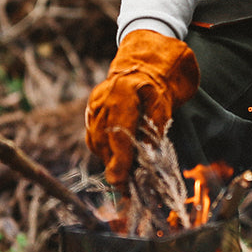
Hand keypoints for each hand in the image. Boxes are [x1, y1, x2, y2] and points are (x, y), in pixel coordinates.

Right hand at [85, 29, 198, 185]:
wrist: (140, 64)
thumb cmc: (155, 86)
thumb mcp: (162, 103)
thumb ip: (155, 128)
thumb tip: (148, 155)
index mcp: (121, 94)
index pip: (118, 133)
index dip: (118, 159)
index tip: (120, 181)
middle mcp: (102, 100)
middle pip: (103, 142)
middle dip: (113, 166)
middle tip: (124, 187)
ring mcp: (92, 106)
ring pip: (96, 142)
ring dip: (109, 160)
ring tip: (123, 176)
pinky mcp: (89, 112)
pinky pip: (93, 138)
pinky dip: (104, 151)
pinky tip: (116, 159)